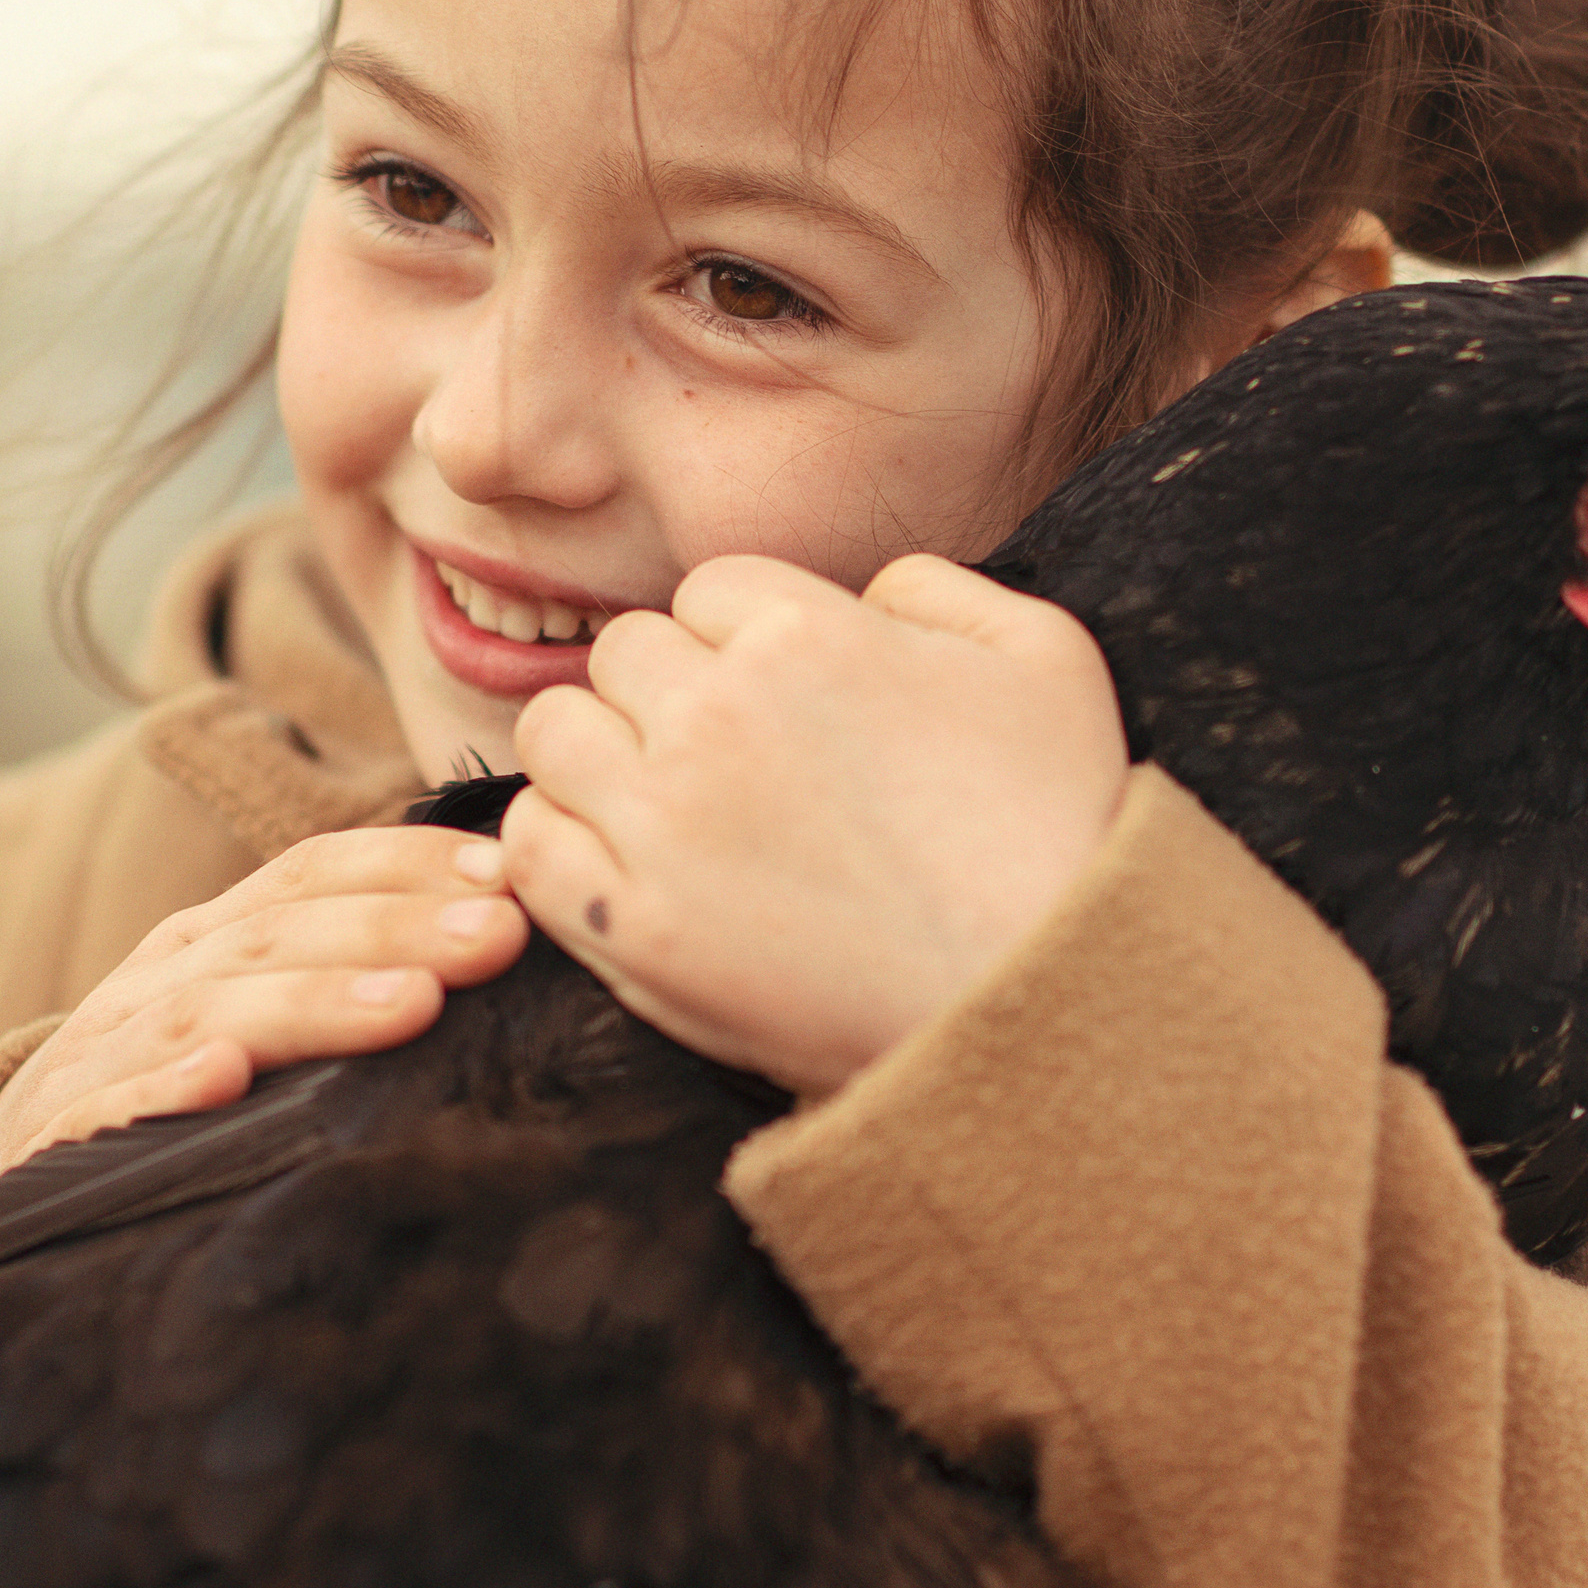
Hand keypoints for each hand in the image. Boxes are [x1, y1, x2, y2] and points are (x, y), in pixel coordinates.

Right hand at [0, 826, 528, 1201]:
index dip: (406, 863)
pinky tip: (222, 1080)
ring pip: (206, 1011)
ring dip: (313, 1002)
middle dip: (394, 928)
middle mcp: (156, 983)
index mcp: (209, 943)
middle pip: (278, 935)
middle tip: (495, 935)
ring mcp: (99, 1059)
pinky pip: (102, 1111)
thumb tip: (497, 943)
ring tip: (413, 1008)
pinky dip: (160, 1091)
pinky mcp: (50, 1147)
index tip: (507, 875)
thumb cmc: (164, 1105)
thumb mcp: (249, 1026)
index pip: (310, 874)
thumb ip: (347, 983)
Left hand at [506, 553, 1128, 1096]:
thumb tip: (865, 587)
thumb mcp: (1048, 655)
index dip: (744, 640)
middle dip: (669, 691)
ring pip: (551, 732)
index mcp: (806, 632)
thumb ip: (941, 584)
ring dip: (597, 755)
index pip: (708, 590)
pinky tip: (620, 863)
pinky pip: (529, 845)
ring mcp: (665, 824)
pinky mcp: (634, 929)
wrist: (1040, 1002)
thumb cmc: (1058, 829)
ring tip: (663, 805)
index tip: (785, 700)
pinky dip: (556, 842)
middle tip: (729, 761)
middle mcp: (717, 714)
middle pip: (622, 652)